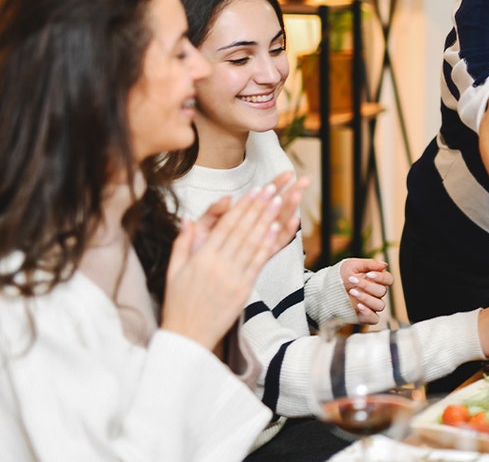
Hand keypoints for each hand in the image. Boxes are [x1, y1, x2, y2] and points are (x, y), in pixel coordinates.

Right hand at [161, 180, 303, 350]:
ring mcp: (233, 277)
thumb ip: (182, 243)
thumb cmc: (178, 303)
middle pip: (242, 230)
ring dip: (267, 220)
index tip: (255, 190)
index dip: (242, 206)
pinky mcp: (244, 290)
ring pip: (253, 243)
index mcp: (201, 258)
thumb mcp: (173, 271)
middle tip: (272, 188)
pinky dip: (268, 245)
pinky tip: (277, 230)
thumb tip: (188, 220)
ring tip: (279, 202)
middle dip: (258, 207)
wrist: (187, 336)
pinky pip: (258, 263)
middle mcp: (218, 265)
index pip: (225, 226)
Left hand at [191, 171, 307, 254]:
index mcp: (239, 218)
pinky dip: (286, 233)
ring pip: (279, 223)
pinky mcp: (258, 259)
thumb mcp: (202, 228)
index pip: (261, 197)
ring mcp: (257, 243)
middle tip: (305, 180)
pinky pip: (275, 245)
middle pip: (276, 207)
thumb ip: (213, 212)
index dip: (275, 184)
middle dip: (291, 192)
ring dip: (291, 208)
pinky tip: (295, 221)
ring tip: (301, 195)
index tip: (288, 173)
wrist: (195, 285)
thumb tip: (227, 199)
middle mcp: (252, 229)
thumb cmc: (198, 254)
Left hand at [339, 258, 393, 323]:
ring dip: (367, 298)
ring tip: (352, 292)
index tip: (369, 274)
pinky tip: (359, 306)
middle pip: (382, 291)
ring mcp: (371, 305)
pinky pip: (374, 319)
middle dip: (368, 286)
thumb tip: (384, 265)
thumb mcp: (353, 265)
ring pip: (380, 305)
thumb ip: (370, 264)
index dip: (381, 277)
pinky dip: (369, 313)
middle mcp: (375, 293)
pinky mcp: (364, 316)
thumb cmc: (341, 275)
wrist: (327, 288)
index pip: (388, 279)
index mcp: (376, 280)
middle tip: (353, 280)